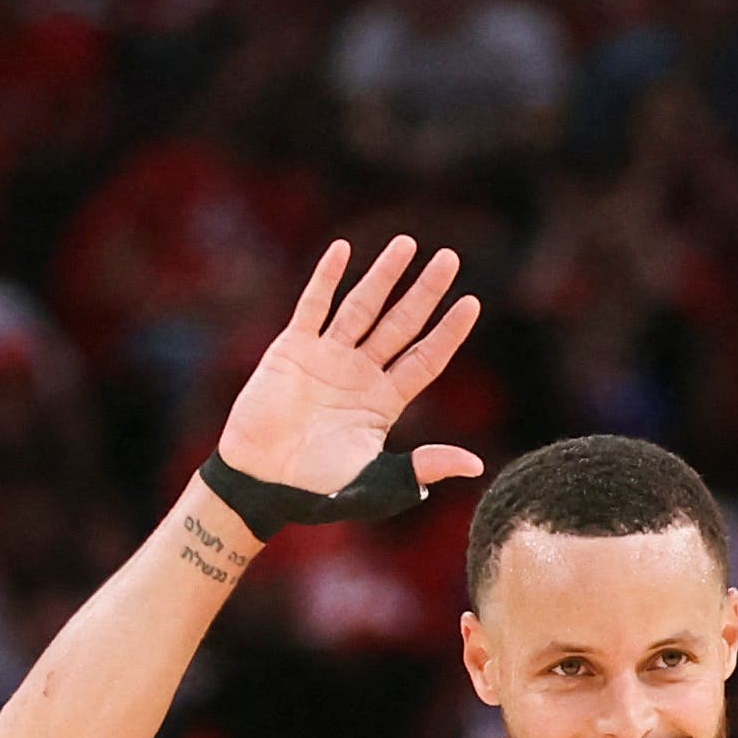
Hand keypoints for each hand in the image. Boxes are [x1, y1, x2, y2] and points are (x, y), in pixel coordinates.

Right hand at [212, 238, 490, 503]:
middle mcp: (360, 373)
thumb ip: (422, 467)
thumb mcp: (378, 483)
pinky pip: (313, 307)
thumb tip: (475, 465)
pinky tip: (343, 249)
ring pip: (362, 306)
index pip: (425, 357)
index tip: (471, 302)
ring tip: (407, 244)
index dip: (448, 331)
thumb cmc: (318, 493)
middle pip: (401, 323)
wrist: (262, 486)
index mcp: (384, 401)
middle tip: (449, 259)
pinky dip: (326, 279)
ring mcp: (327, 357)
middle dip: (425, 291)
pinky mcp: (292, 350)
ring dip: (383, 275)